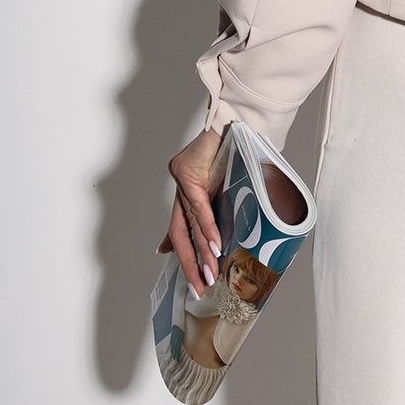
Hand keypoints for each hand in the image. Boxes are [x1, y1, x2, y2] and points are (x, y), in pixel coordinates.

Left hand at [158, 126, 224, 295]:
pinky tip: (215, 248)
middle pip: (180, 233)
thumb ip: (223, 198)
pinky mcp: (188, 174)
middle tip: (198, 287)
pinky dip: (209, 230)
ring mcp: (181, 180)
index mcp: (187, 186)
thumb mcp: (228, 176)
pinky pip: (199, 209)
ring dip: (203, 254)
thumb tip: (235, 219)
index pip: (179, 222)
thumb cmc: (239, 143)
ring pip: (191, 226)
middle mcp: (180, 185)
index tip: (165, 257)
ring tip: (210, 277)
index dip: (174, 244)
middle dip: (190, 264)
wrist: (237, 116)